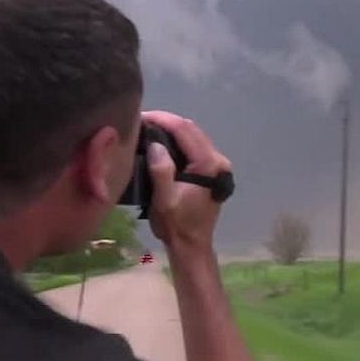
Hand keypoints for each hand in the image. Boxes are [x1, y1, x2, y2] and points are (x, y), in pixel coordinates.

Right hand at [141, 111, 232, 252]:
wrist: (191, 244)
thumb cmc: (176, 225)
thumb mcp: (163, 200)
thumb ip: (161, 171)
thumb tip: (155, 143)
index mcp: (209, 165)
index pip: (185, 130)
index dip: (163, 119)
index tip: (140, 116)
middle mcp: (218, 160)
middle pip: (192, 129)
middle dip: (166, 121)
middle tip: (140, 120)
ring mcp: (218, 164)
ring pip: (194, 136)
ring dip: (172, 129)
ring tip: (147, 128)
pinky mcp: (212, 169)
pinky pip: (195, 146)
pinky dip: (178, 140)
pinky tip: (161, 141)